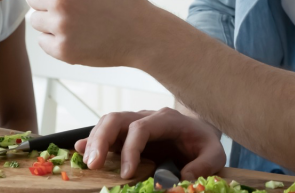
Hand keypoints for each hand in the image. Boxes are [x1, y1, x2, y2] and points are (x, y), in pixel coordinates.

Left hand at [27, 0, 159, 66]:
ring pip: (35, 19)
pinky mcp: (62, 50)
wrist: (141, 34)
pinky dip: (55, 39)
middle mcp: (60, 0)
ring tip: (77, 18)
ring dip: (50, 19)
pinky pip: (42, 41)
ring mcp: (60, 27)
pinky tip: (77, 33)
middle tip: (76, 3)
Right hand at [75, 108, 225, 180]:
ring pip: (108, 123)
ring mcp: (135, 123)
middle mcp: (147, 117)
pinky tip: (79, 150)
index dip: (130, 149)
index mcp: (167, 120)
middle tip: (95, 164)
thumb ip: (203, 165)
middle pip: (117, 119)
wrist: (201, 133)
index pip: (141, 128)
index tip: (127, 175)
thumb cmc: (204, 143)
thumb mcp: (214, 154)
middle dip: (102, 140)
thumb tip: (182, 178)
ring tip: (89, 164)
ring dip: (94, 141)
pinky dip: (92, 140)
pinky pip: (107, 132)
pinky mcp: (127, 134)